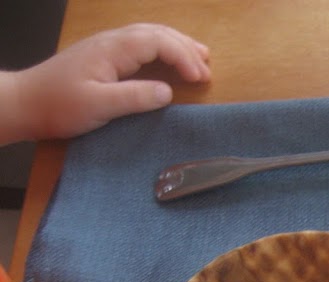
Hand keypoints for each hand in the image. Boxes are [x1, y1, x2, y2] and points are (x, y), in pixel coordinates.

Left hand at [10, 23, 209, 140]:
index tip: (201, 79)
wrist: (25, 103)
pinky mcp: (102, 57)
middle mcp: (111, 42)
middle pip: (156, 33)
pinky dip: (161, 49)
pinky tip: (168, 61)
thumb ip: (134, 97)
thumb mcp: (98, 105)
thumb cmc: (59, 106)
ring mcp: (106, 47)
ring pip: (148, 35)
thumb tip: (168, 91)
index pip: (157, 42)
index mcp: (112, 49)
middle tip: (208, 68)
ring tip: (199, 58)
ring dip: (176, 45)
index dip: (183, 57)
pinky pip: (139, 44)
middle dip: (185, 47)